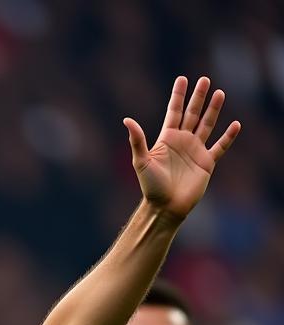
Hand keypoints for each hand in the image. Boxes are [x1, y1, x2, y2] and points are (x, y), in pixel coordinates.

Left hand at [124, 76, 239, 220]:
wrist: (165, 207)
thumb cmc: (151, 187)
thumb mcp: (142, 162)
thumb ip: (137, 140)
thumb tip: (126, 120)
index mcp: (167, 139)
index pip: (174, 112)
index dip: (178, 96)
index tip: (182, 79)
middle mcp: (182, 142)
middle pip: (192, 114)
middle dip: (198, 97)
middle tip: (205, 79)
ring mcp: (195, 151)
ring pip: (207, 125)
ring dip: (214, 110)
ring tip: (220, 93)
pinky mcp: (207, 162)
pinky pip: (220, 146)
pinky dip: (228, 136)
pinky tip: (235, 124)